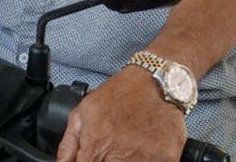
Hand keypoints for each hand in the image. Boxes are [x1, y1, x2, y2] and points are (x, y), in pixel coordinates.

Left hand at [56, 66, 185, 161]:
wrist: (157, 81)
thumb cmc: (120, 94)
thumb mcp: (83, 112)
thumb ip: (68, 144)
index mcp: (97, 143)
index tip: (91, 158)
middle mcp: (120, 154)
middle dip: (107, 160)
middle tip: (111, 149)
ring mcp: (145, 159)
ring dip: (126, 161)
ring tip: (127, 146)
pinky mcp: (167, 159)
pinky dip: (147, 160)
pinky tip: (143, 149)